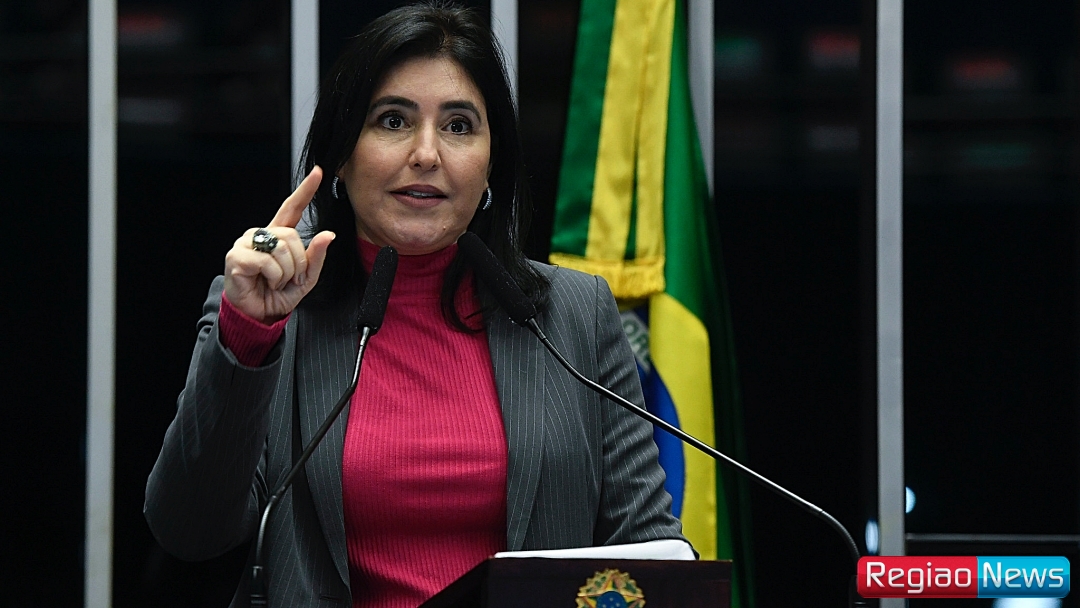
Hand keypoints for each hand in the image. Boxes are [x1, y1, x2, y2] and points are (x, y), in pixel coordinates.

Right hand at [223, 166, 335, 323]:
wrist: (259, 314)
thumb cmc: (279, 293)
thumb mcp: (307, 277)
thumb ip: (316, 256)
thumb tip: (327, 235)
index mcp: (279, 236)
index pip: (292, 207)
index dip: (305, 190)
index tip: (318, 172)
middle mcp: (261, 234)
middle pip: (292, 236)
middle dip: (298, 263)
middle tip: (288, 278)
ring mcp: (247, 243)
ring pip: (282, 248)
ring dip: (287, 272)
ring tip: (275, 281)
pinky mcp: (237, 256)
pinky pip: (268, 262)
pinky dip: (274, 277)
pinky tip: (264, 282)